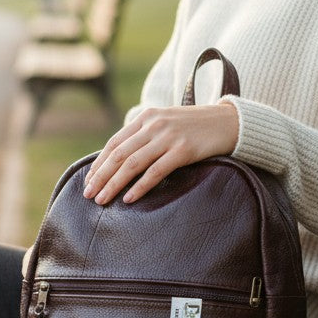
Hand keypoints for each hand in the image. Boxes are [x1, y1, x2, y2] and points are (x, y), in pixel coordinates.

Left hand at [83, 102, 238, 204]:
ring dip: (113, 184)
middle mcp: (154, 125)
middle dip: (100, 176)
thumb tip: (123, 159)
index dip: (99, 163)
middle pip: (119, 154)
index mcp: (147, 117)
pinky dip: (140, 186)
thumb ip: (146, 135)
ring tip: (102, 200)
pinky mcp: (183, 151)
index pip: (115, 143)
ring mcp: (168, 137)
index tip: (89, 180)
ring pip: (132, 164)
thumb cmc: (196, 127)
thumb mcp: (167, 123)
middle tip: (88, 195)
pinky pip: (155, 172)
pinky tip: (129, 199)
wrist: (229, 122)